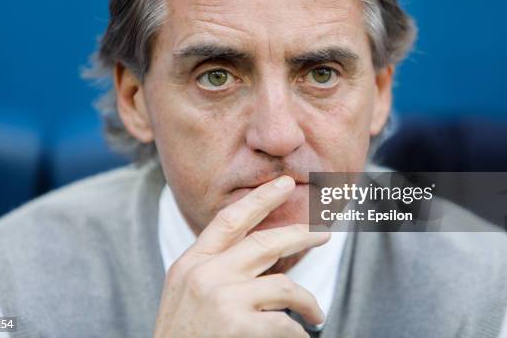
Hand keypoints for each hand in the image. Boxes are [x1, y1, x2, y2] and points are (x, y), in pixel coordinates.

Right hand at [153, 175, 330, 337]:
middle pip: (265, 243)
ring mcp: (221, 298)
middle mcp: (205, 274)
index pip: (229, 219)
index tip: (283, 184)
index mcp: (191, 263)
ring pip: (284, 286)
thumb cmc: (182, 335)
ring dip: (308, 301)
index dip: (260, 199)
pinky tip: (299, 336)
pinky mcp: (237, 325)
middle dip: (301, 236)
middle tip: (324, 234)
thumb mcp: (185, 292)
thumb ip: (212, 268)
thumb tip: (256, 248)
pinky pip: (285, 323)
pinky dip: (298, 331)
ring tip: (317, 315)